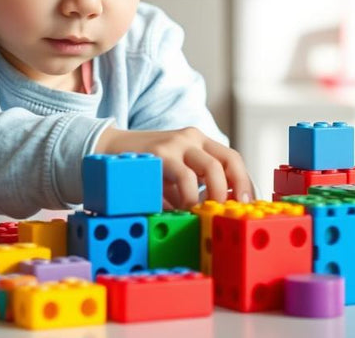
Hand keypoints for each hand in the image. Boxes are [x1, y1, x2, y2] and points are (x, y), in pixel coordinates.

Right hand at [94, 126, 253, 209]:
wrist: (107, 151)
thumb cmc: (148, 170)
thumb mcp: (176, 174)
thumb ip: (196, 188)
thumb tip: (220, 216)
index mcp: (200, 141)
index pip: (232, 158)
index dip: (244, 183)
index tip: (246, 207)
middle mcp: (189, 138)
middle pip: (222, 163)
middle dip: (229, 192)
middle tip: (225, 214)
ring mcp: (171, 144)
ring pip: (201, 171)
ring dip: (203, 198)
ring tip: (197, 214)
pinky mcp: (154, 155)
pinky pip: (177, 180)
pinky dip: (180, 200)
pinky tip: (176, 211)